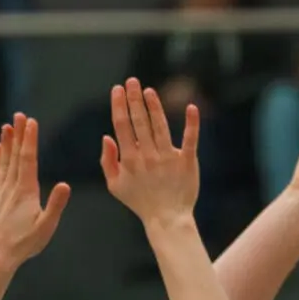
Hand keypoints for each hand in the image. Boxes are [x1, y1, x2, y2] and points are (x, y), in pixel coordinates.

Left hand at [0, 112, 71, 268]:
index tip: (32, 122)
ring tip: (7, 126)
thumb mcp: (47, 226)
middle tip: (19, 115)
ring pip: (4, 161)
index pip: (28, 159)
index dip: (30, 140)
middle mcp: (11, 187)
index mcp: (25, 192)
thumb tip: (65, 184)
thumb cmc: (25, 243)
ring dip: (7, 142)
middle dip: (18, 134)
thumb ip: (56, 205)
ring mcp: (0, 191)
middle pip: (15, 155)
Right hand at [99, 78, 201, 223]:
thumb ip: (107, 160)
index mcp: (129, 159)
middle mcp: (148, 156)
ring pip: (160, 127)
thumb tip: (106, 136)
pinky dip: (191, 123)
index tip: (117, 89)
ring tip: (149, 91)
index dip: (119, 106)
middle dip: (134, 99)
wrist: (167, 218)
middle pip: (139, 122)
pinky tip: (191, 107)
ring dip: (154, 106)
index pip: (122, 126)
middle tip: (132, 81)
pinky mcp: (187, 162)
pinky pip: (190, 139)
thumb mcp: (115, 185)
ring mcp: (168, 158)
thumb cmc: (139, 201)